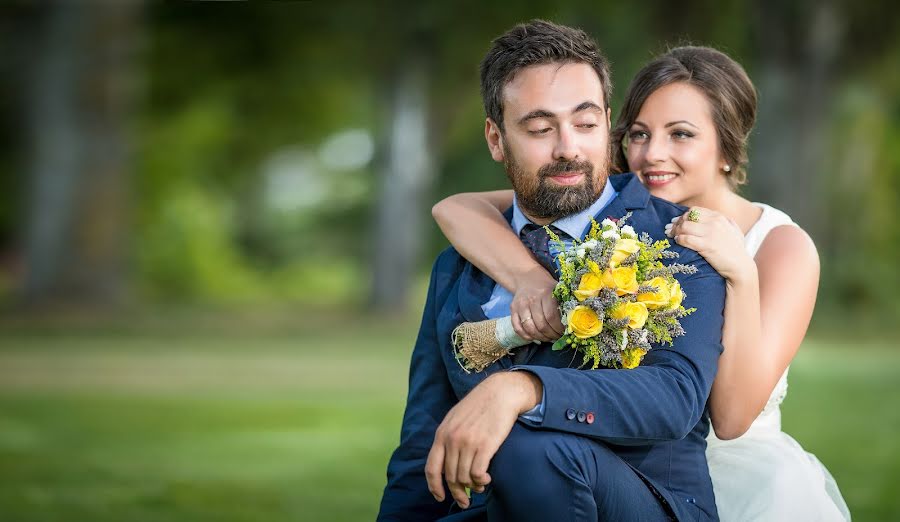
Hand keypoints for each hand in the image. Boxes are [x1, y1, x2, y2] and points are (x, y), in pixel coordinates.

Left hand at [425, 372, 541, 508]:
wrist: (500, 392)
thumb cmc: (479, 406)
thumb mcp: (455, 419)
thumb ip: (448, 438)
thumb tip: (445, 463)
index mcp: (442, 434)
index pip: (432, 468)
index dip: (434, 487)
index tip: (440, 497)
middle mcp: (452, 439)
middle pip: (450, 477)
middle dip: (458, 492)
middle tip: (465, 501)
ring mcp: (468, 443)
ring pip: (464, 478)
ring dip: (473, 487)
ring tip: (480, 486)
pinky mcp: (485, 445)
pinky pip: (478, 474)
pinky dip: (481, 481)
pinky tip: (486, 479)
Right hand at [510, 266, 563, 341]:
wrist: (528, 278)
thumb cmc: (546, 288)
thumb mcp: (557, 292)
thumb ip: (563, 305)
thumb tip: (571, 324)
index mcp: (545, 293)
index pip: (551, 317)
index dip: (558, 328)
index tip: (563, 333)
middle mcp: (531, 299)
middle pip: (541, 324)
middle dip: (550, 335)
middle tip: (556, 337)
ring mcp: (520, 305)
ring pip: (529, 328)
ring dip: (540, 337)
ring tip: (547, 338)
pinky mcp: (512, 309)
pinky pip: (518, 328)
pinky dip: (526, 336)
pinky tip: (535, 337)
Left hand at [666, 207, 754, 281]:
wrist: (740, 267)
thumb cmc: (736, 251)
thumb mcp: (733, 231)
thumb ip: (725, 221)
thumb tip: (713, 216)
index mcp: (719, 217)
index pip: (695, 210)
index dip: (683, 216)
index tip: (677, 222)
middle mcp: (714, 222)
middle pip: (687, 217)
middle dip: (676, 223)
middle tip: (670, 229)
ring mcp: (710, 233)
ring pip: (684, 226)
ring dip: (675, 231)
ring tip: (672, 236)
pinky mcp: (706, 246)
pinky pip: (686, 238)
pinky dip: (679, 239)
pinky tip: (677, 242)